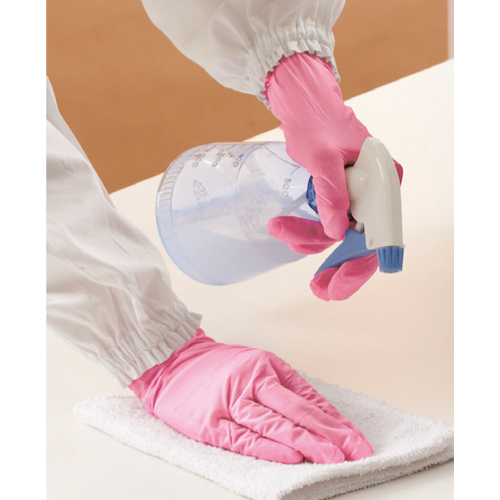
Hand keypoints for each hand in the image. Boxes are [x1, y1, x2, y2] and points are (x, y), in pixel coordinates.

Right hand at [129, 329, 373, 463]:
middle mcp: (252, 381)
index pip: (307, 397)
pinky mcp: (211, 423)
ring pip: (273, 423)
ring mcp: (231, 402)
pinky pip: (243, 438)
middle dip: (328, 432)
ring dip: (306, 442)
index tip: (356, 439)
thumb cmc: (218, 365)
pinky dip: (267, 449)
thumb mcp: (254, 363)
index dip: (334, 419)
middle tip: (355, 451)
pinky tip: (290, 457)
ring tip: (332, 458)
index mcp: (266, 366)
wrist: (172, 361)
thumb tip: (318, 414)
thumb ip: (283, 386)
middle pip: (295, 409)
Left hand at [265, 54, 402, 298]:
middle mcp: (373, 192)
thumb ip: (332, 193)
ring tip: (278, 229)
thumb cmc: (314, 120)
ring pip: (337, 234)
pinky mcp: (338, 195)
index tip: (336, 287)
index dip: (359, 265)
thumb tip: (336, 231)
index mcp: (382, 181)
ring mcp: (356, 195)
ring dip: (308, 240)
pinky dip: (307, 231)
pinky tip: (287, 230)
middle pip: (360, 242)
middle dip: (336, 266)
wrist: (301, 102)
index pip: (379, 235)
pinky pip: (327, 223)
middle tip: (317, 289)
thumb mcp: (321, 157)